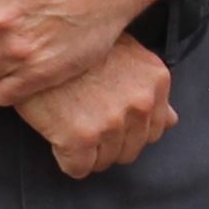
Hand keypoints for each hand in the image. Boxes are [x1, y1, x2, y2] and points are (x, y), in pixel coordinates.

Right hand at [8, 40, 177, 179]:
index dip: (127, 128)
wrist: (35, 39)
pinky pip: (78, 169)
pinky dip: (66, 160)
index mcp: (155, 81)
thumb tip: (173, 120)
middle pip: (130, 151)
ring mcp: (112, 122)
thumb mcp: (125, 52)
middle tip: (85, 122)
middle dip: (109, 143)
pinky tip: (57, 137)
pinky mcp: (80, 138)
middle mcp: (140, 103)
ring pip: (104, 162)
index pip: (154, 131)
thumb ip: (148, 87)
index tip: (106, 117)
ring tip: (70, 125)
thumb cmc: (77, 42)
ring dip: (87, 152)